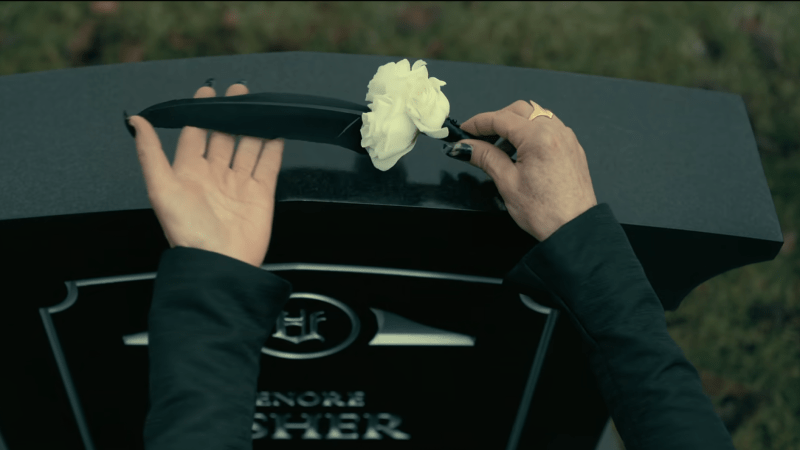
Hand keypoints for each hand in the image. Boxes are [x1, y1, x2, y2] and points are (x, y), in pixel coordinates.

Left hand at [126, 82, 284, 266]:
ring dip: (252, 126)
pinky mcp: (261, 195)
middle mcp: (214, 176)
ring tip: (257, 105)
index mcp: (188, 173)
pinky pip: (268, 166)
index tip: (207, 91)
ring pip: (247, 147)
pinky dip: (273, 148)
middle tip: (237, 91)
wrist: (220, 264)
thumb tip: (136, 121)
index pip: (194, 135)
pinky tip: (276, 132)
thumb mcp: (161, 189)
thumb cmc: (188, 233)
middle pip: (223, 137)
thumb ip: (150, 153)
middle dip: (230, 113)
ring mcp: (239, 185)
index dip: (200, 112)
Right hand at [455, 100, 596, 241]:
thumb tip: (466, 146)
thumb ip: (485, 157)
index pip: (501, 118)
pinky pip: (549, 128)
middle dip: (497, 119)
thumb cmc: (544, 212)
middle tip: (479, 137)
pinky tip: (520, 152)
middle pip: (519, 110)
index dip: (478, 123)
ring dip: (514, 124)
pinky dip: (531, 132)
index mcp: (539, 137)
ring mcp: (567, 138)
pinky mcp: (572, 148)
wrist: (574, 230)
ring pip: (536, 116)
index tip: (464, 131)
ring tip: (499, 147)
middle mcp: (556, 131)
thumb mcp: (507, 182)